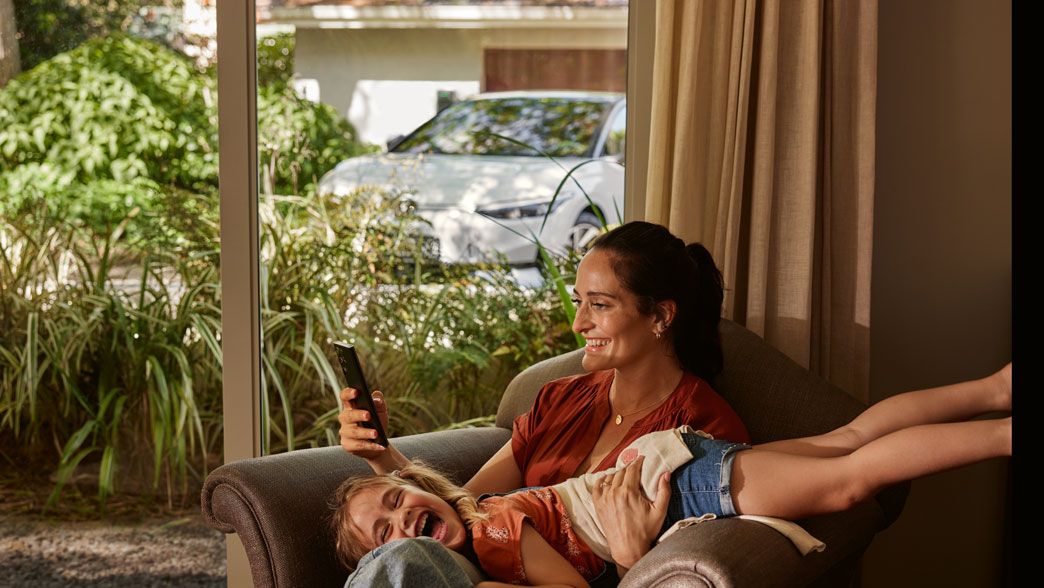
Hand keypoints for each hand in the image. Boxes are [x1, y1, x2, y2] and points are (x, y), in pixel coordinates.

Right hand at [338, 387, 389, 459]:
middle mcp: (345, 418)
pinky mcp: (347, 445)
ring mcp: (345, 432)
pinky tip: (379, 445)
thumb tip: (377, 399)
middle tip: (368, 415)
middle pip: (349, 415)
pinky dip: (369, 445)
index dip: (348, 393)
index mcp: (351, 406)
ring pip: (354, 432)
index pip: (345, 397)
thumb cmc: (378, 423)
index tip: (356, 392)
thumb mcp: (381, 412)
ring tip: (376, 433)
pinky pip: (358, 445)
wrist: (379, 443)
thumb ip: (379, 403)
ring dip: (365, 432)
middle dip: (358, 415)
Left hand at [591, 455, 670, 569]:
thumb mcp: (659, 512)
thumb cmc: (645, 531)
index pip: (632, 470)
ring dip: (617, 474)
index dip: (638, 462)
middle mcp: (614, 493)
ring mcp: (604, 499)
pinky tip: (606, 479)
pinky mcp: (598, 506)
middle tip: (635, 467)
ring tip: (624, 474)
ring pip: (610, 478)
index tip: (642, 459)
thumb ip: (664, 491)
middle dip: (629, 468)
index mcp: (629, 492)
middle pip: (621, 472)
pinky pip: (597, 487)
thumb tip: (665, 473)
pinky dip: (601, 481)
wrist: (628, 549)